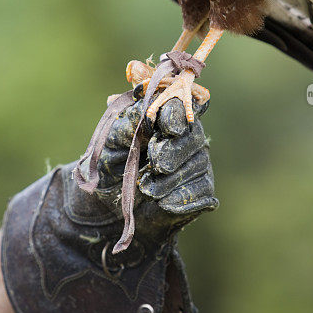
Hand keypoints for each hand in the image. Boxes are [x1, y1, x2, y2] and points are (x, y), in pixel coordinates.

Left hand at [96, 97, 217, 233]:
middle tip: (154, 166)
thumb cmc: (112, 165)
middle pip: (193, 136)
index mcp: (164, 118)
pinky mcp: (202, 189)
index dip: (175, 116)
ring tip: (146, 189)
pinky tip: (163, 203)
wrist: (111, 204)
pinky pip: (203, 190)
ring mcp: (198, 162)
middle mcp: (186, 136)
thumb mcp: (110, 143)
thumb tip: (145, 109)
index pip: (178, 107)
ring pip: (199, 164)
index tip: (167, 129)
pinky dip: (180, 198)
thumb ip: (127, 124)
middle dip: (172, 152)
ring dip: (169, 180)